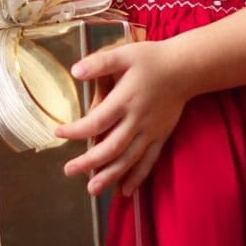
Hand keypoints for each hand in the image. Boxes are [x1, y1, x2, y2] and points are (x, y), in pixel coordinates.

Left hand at [54, 39, 187, 198]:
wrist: (186, 68)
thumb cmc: (152, 59)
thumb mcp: (124, 54)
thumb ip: (100, 63)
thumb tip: (75, 71)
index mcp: (125, 99)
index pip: (97, 121)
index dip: (76, 130)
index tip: (59, 133)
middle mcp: (138, 119)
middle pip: (112, 147)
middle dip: (89, 162)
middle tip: (68, 170)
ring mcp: (151, 131)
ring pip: (129, 159)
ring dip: (111, 175)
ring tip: (92, 189)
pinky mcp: (161, 137)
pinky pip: (149, 161)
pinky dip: (137, 177)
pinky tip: (125, 190)